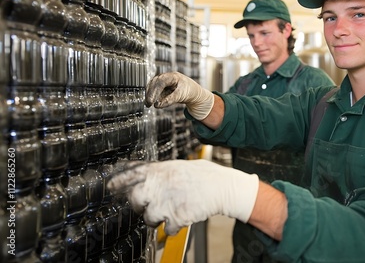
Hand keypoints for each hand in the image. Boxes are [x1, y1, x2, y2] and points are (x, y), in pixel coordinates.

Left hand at [107, 159, 258, 234]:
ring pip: (149, 217)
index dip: (117, 181)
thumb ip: (161, 171)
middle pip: (134, 198)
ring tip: (168, 212)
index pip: (130, 174)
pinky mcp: (177, 217)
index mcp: (160, 171)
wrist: (223, 187)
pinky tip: (181, 217)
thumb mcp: (180, 166)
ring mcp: (167, 202)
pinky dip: (173, 227)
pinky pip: (167, 228)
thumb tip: (143, 173)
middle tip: (146, 204)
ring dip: (156, 218)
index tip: (110, 186)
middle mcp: (160, 185)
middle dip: (138, 204)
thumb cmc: (204, 175)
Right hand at [145, 72, 213, 119]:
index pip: (161, 82)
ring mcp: (164, 82)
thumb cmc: (190, 91)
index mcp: (173, 76)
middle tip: (148, 103)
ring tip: (148, 104)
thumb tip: (157, 105)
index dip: (154, 91)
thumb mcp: (182, 95)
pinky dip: (152, 96)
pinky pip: (155, 91)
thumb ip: (170, 99)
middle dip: (150, 93)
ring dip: (149, 95)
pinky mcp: (163, 87)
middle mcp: (167, 77)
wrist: (194, 92)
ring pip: (153, 86)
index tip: (151, 100)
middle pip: (155, 82)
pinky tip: (152, 103)